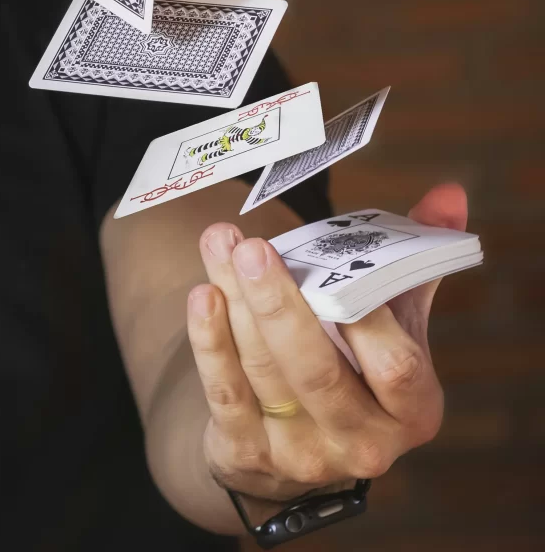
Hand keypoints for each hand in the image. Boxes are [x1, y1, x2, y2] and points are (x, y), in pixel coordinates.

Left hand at [185, 184, 465, 503]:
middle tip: (253, 247)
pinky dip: (209, 341)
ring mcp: (304, 454)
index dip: (368, 321)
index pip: (397, 366)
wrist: (287, 445)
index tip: (337, 265)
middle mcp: (362, 441)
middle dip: (280, 304)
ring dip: (235, 302)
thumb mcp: (392, 325)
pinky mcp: (249, 453)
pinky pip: (225, 393)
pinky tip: (202, 294)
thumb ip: (413, 261)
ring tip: (219, 245)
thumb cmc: (349, 368)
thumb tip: (447, 195)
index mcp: (412, 409)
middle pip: (317, 370)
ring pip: (264, 372)